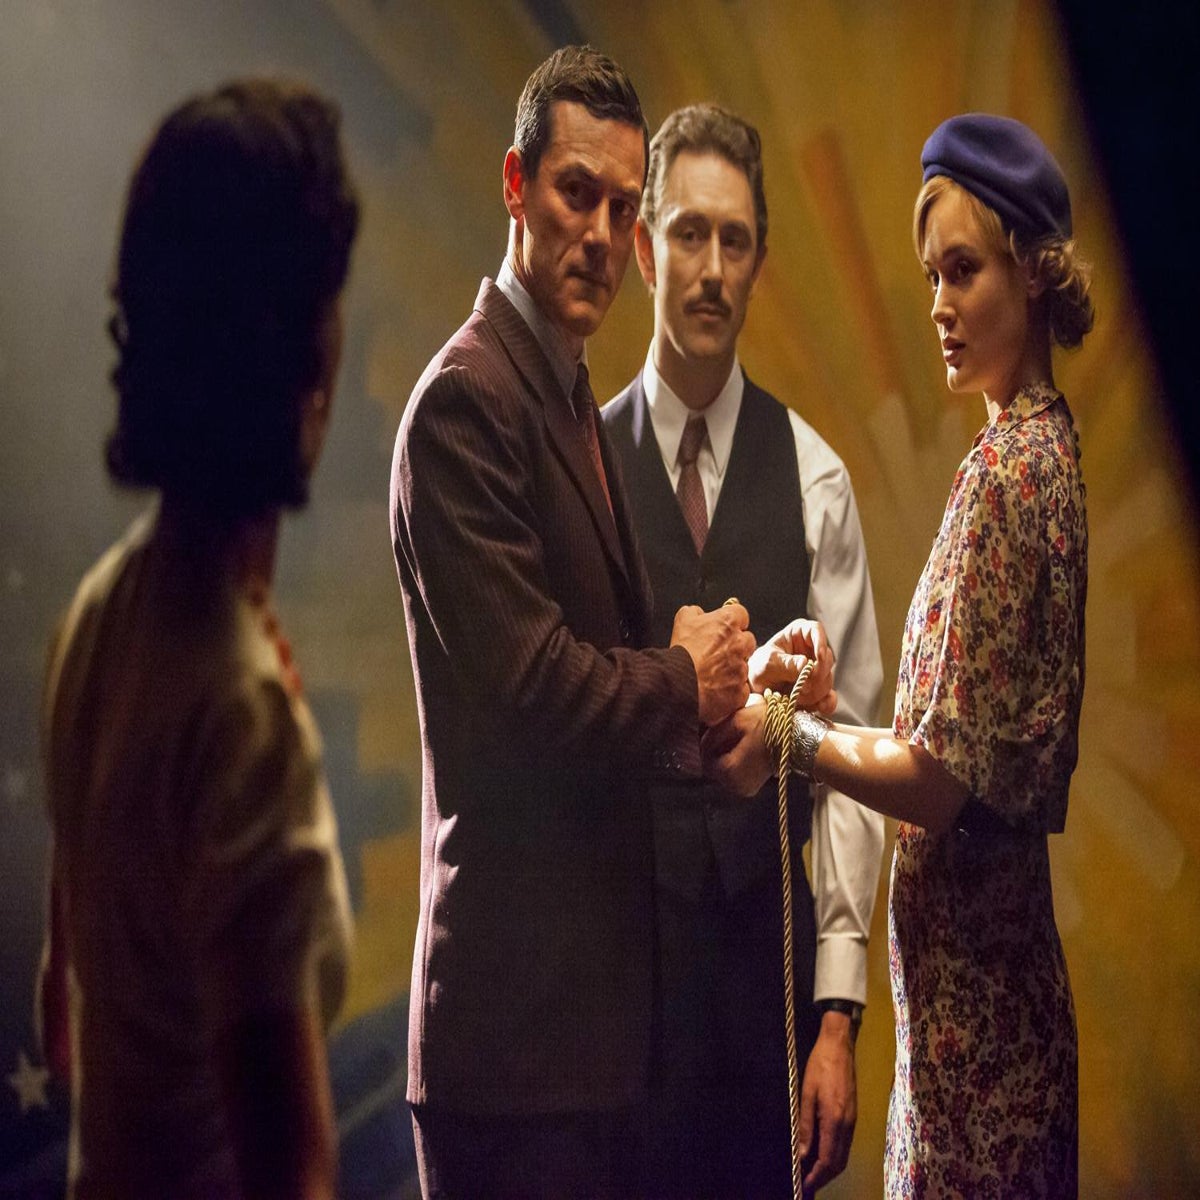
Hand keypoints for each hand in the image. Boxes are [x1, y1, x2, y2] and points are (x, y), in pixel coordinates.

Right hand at [670, 603, 754, 725]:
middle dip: (737, 645)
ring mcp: (742, 668)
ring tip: (713, 673)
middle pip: (748, 640)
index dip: (732, 622)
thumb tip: (699, 613)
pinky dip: (732, 689)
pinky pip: (741, 689)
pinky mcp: (741, 690)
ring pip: (744, 666)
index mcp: (728, 623)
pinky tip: (716, 688)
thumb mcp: (682, 620)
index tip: (724, 629)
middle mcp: (740, 643)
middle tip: (718, 653)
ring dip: (733, 668)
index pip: (741, 614)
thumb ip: (695, 612)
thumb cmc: (682, 652)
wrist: (678, 683)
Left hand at [700, 696, 772, 795]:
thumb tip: (701, 739)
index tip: (706, 733)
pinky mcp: (752, 787)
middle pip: (712, 768)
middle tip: (716, 734)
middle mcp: (735, 786)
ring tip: (729, 740)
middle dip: (712, 751)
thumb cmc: (769, 727)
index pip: (704, 760)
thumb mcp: (737, 721)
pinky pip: (733, 775)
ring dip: (722, 757)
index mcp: (729, 771)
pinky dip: (732, 763)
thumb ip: (714, 732)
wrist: (798, 739)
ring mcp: (745, 789)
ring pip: (722, 772)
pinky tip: (738, 749)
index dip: (703, 745)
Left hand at [749, 617, 836, 714]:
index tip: (819, 657)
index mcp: (797, 634)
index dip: (821, 642)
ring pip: (827, 679)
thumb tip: (806, 664)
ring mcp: (816, 671)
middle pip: (827, 658)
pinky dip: (825, 703)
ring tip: (796, 697)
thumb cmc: (758, 668)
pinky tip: (818, 707)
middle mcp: (810, 650)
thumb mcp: (766, 664)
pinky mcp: (817, 689)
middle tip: (803, 686)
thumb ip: (785, 664)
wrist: (754, 691)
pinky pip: (829, 697)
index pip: (816, 629)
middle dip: (817, 675)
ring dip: (815, 691)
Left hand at [799, 1010, 857, 1191]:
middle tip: (807, 1185)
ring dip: (829, 1169)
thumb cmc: (819, 1066)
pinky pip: (845, 1143)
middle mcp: (847, 1125)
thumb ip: (805, 1125)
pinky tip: (822, 1154)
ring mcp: (852, 1120)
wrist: (839, 1045)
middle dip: (824, 1178)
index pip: (827, 1160)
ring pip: (843, 1155)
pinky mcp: (853, 1114)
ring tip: (812, 1174)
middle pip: (839, 1163)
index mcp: (834, 1120)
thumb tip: (802, 1153)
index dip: (816, 1176)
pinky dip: (835, 1155)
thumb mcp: (806, 1093)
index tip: (804, 1186)